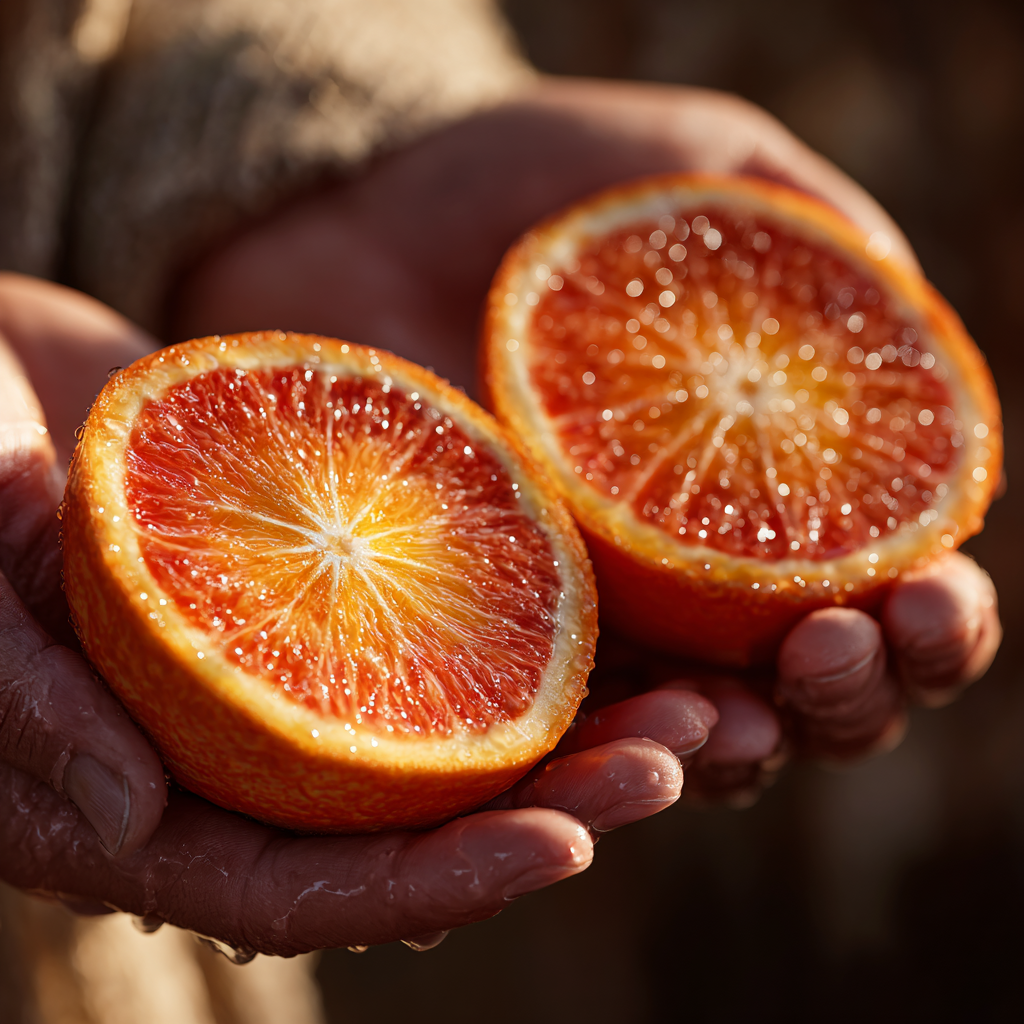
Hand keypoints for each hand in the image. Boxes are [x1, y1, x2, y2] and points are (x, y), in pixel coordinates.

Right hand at [0, 273, 701, 953]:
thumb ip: (27, 709)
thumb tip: (134, 823)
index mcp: (144, 806)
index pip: (309, 888)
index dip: (437, 880)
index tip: (567, 848)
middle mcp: (237, 749)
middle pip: (415, 812)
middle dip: (553, 798)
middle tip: (683, 758)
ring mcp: (290, 661)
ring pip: (453, 717)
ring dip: (575, 715)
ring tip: (699, 692)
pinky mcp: (325, 577)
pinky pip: (442, 611)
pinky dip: (529, 615)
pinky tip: (619, 596)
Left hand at [168, 77, 1000, 799]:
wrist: (359, 209)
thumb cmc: (523, 176)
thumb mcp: (694, 160)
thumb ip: (810, 229)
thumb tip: (909, 315)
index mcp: (763, 476)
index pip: (887, 585)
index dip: (935, 617)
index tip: (930, 591)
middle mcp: (688, 563)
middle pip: (810, 685)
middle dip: (853, 693)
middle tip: (839, 644)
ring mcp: (589, 607)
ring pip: (699, 728)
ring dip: (746, 748)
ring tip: (743, 719)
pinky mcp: (487, 624)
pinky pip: (561, 726)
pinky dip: (612, 748)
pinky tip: (645, 737)